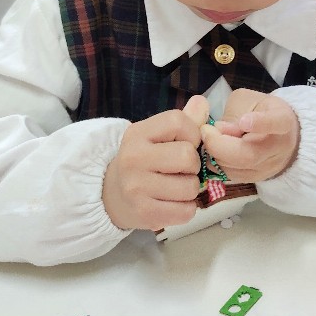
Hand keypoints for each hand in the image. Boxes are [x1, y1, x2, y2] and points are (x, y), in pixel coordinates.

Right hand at [102, 96, 208, 230]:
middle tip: (182, 169)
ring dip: (191, 189)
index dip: (193, 133)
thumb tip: (202, 102)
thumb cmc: (144, 160)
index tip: (186, 143)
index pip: (178, 121)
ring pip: (190, 186)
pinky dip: (187, 209)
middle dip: (194, 165)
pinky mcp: (144, 213)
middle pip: (188, 156)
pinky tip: (173, 203)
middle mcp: (133, 158)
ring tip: (177, 187)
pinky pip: (186, 211)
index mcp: (137, 133)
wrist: (112, 194)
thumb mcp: (157, 135)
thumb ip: (183, 120)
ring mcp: (136, 188)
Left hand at [201, 89, 299, 186]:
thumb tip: (219, 130)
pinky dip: (216, 163)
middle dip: (220, 144)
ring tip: (210, 138)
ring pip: (236, 168)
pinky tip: (215, 150)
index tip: (243, 121)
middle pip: (249, 155)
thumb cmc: (263, 111)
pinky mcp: (255, 180)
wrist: (283, 136)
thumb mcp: (249, 101)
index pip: (275, 123)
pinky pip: (230, 175)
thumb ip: (235, 113)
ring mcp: (268, 168)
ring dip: (215, 154)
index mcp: (283, 121)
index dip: (260, 123)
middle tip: (205, 131)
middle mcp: (279, 148)